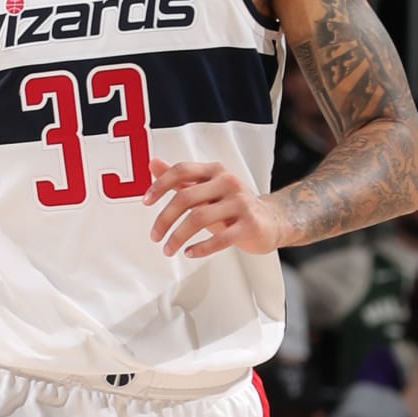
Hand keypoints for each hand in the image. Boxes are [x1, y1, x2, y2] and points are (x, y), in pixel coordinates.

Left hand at [146, 157, 280, 257]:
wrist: (271, 220)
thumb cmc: (233, 204)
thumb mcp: (206, 188)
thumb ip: (180, 178)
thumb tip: (153, 164)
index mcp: (215, 171)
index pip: (181, 170)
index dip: (160, 185)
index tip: (146, 201)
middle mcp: (228, 183)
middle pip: (186, 197)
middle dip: (164, 219)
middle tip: (155, 235)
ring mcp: (240, 204)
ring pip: (199, 218)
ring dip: (177, 237)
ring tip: (168, 249)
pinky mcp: (249, 225)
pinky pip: (220, 238)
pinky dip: (200, 248)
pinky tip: (189, 252)